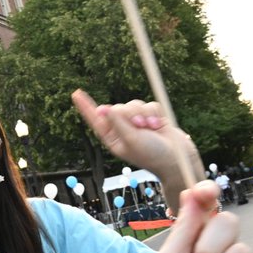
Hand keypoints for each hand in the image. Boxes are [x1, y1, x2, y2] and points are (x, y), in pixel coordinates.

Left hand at [72, 89, 200, 181]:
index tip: (76, 94)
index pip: (96, 120)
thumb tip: (102, 108)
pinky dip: (154, 114)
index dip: (86, 106)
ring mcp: (137, 122)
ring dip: (144, 114)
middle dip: (130, 113)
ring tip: (151, 128)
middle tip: (139, 126)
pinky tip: (159, 126)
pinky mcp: (151, 117)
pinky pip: (149, 105)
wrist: (176, 158)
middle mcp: (123, 129)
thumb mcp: (131, 139)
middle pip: (119, 108)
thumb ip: (117, 122)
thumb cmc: (152, 155)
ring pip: (134, 104)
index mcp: (113, 137)